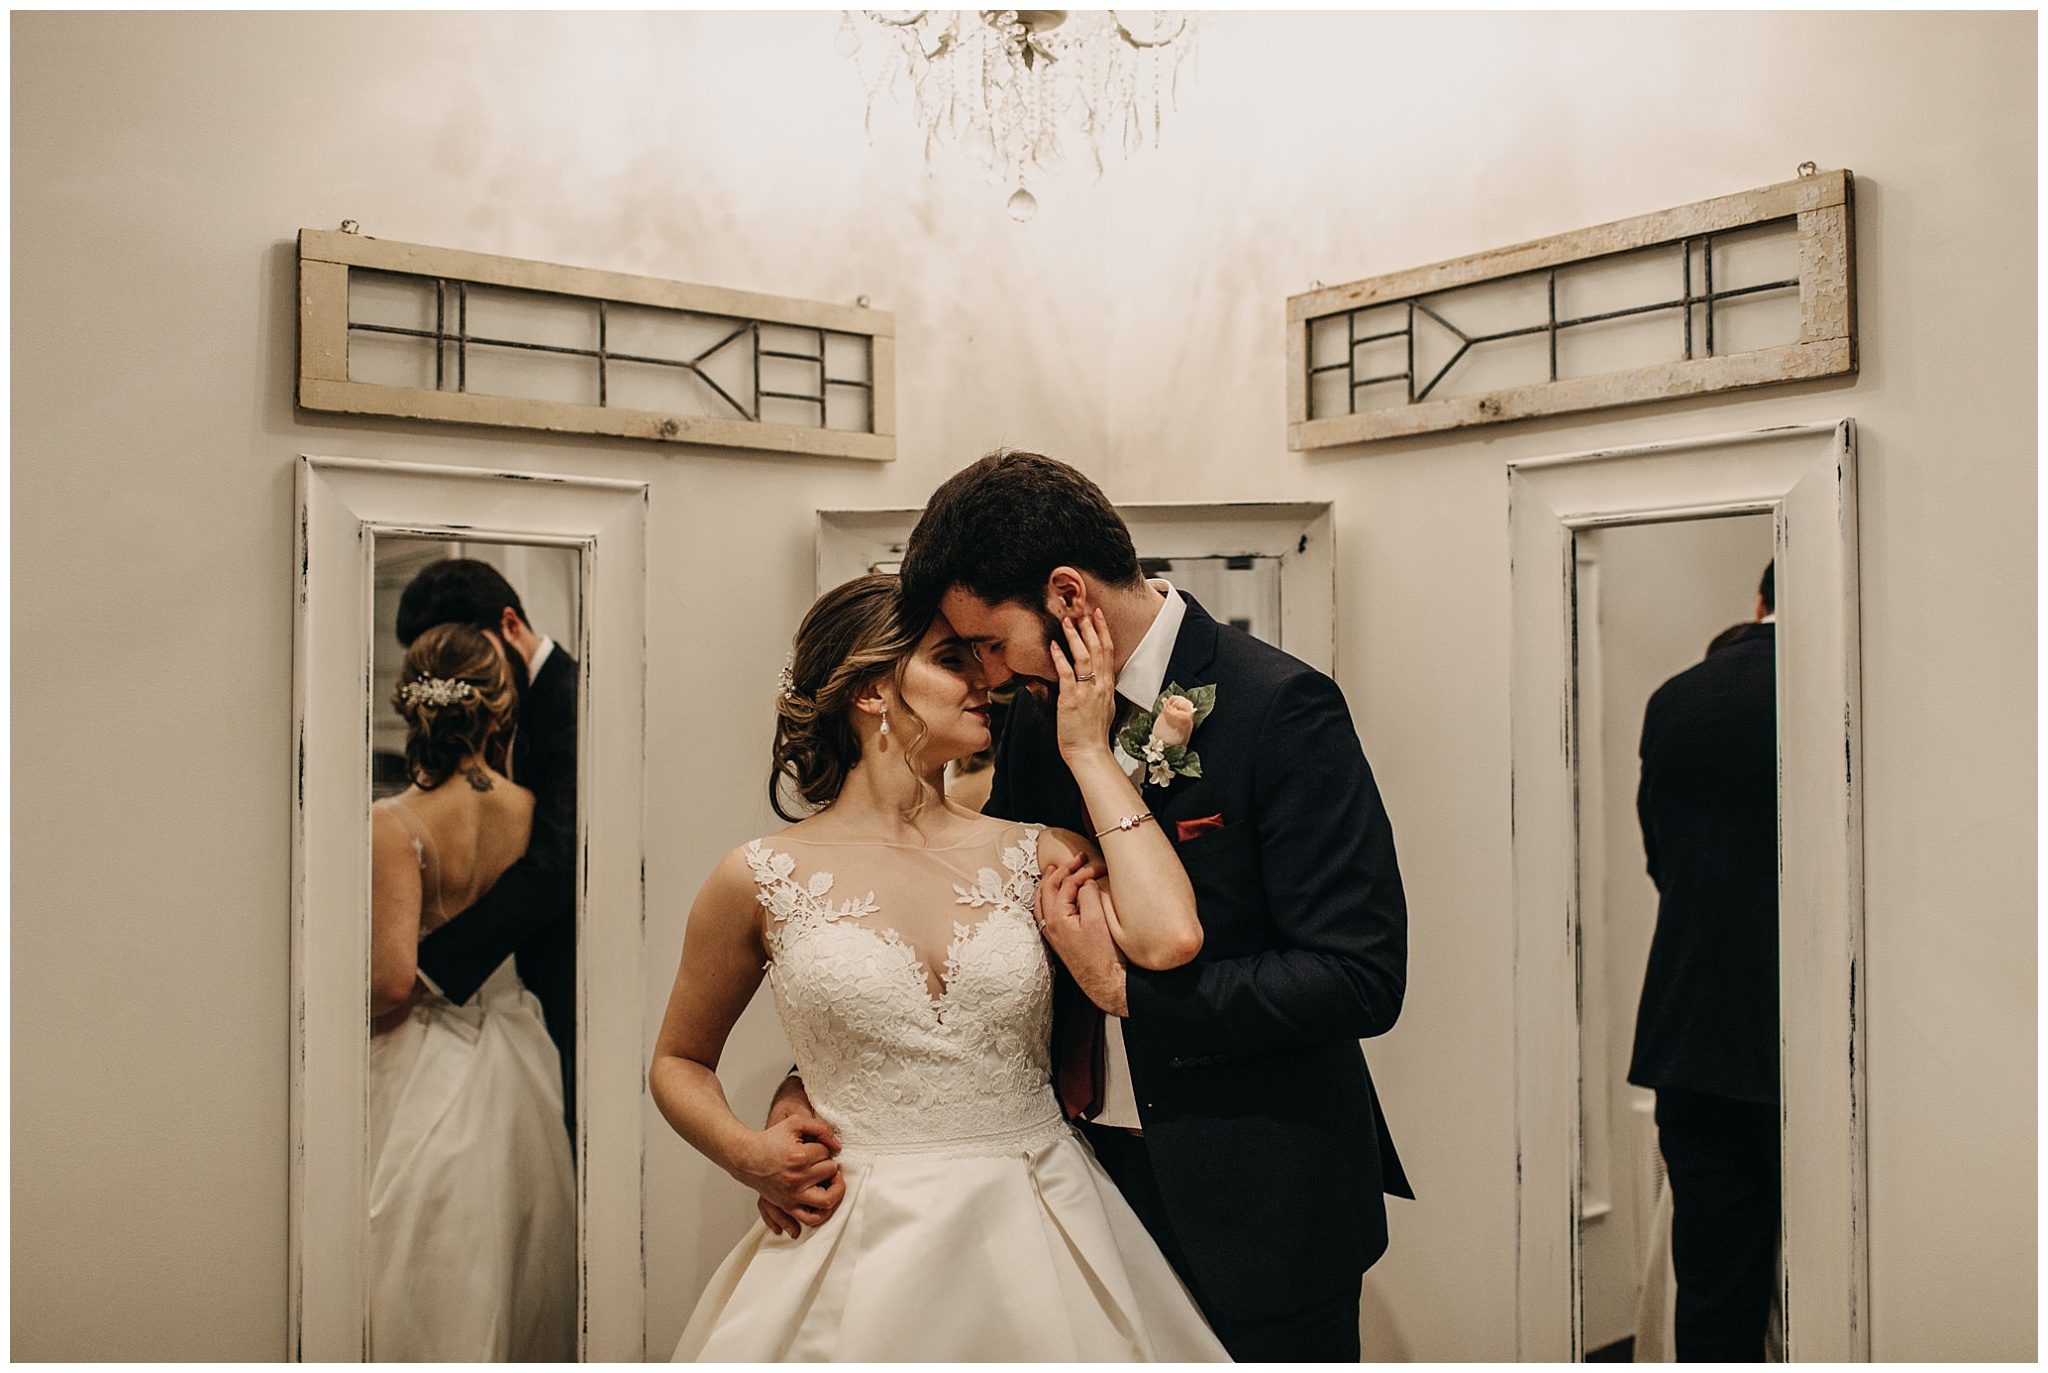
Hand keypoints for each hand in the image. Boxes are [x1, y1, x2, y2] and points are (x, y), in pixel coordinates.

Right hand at [732, 1107, 843, 1236]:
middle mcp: (797, 1179)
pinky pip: (810, 1219)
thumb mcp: (795, 1122)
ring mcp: (792, 1195)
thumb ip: (820, 1128)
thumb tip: (837, 1146)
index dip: (823, 1148)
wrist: (747, 1158)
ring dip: (835, 1191)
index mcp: (799, 1157)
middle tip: (820, 1162)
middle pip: (830, 1172)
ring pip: (827, 1201)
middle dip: (828, 1164)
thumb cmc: (771, 1140)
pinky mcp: (788, 1206)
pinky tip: (824, 1202)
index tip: (813, 1148)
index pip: (826, 1153)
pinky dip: (822, 1215)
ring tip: (831, 1183)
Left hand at [1038, 869, 1128, 1016]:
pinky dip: (1049, 899)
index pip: (1067, 885)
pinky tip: (1055, 897)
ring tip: (1054, 870)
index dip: (1083, 873)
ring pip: (1043, 901)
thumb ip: (1089, 896)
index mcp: (1057, 918)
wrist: (1104, 982)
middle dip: (1061, 871)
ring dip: (1050, 883)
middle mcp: (1049, 925)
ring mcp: (1052, 933)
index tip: (1100, 867)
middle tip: (1077, 859)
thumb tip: (1085, 882)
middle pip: (1048, 889)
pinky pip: (1046, 913)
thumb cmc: (1103, 955)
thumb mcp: (1098, 920)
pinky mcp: (1059, 940)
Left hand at [1051, 608, 1119, 767]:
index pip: (1108, 652)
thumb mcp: (1101, 708)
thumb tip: (1086, 680)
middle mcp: (1100, 685)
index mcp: (1106, 686)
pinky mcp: (1072, 700)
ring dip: (1076, 637)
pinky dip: (1060, 658)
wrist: (1090, 752)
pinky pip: (1067, 674)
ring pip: (1085, 657)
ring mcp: (1087, 692)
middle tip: (1084, 609)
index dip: (1103, 631)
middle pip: (1099, 649)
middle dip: (1091, 627)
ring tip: (1068, 620)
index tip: (1098, 615)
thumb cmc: (1093, 734)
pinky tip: (1054, 646)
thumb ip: (1095, 691)